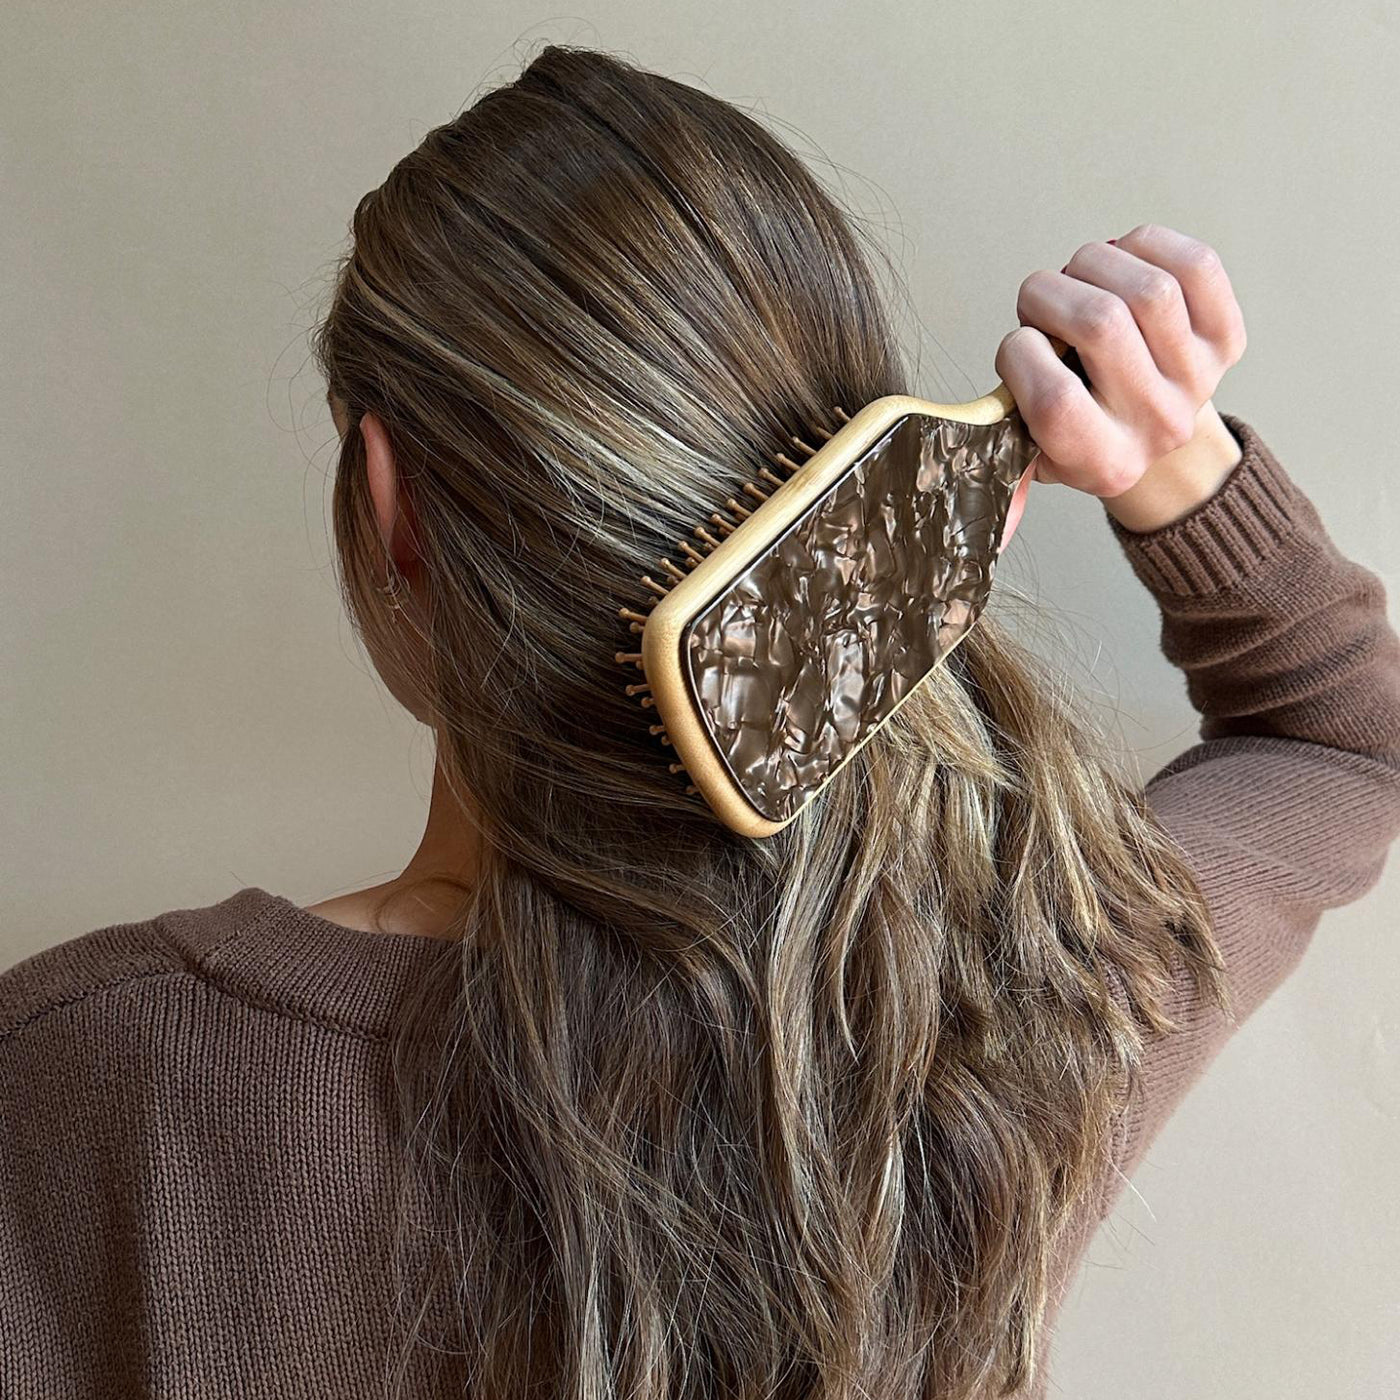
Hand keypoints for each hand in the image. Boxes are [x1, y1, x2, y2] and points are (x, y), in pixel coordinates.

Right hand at [994, 224, 1247, 497]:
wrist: (1158, 441)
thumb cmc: (1084, 435)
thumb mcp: (1038, 460)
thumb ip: (1005, 467)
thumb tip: (999, 524)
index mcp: (1102, 459)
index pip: (1052, 395)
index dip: (1017, 352)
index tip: (1015, 346)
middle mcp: (1155, 423)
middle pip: (1098, 323)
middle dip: (1048, 293)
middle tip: (1038, 301)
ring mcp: (1196, 378)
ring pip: (1144, 286)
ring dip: (1093, 264)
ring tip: (1078, 279)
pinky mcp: (1225, 338)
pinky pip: (1192, 265)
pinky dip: (1146, 245)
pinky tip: (1122, 260)